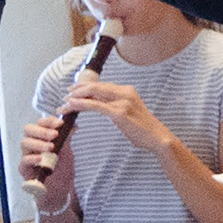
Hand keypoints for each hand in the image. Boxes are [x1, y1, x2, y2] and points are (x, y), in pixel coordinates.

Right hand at [20, 110, 72, 194]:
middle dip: (42, 130)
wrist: (59, 190)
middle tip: (55, 135)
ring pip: (25, 143)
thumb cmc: (61, 170)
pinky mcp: (24, 169)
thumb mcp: (67, 152)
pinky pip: (24, 160)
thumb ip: (66, 139)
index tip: (60, 123)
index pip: (39, 124)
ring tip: (51, 148)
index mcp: (41, 138)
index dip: (48, 121)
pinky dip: (33, 158)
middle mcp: (32, 145)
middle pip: (28, 130)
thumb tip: (73, 125)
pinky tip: (41, 159)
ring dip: (39, 143)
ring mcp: (27, 156)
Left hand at [56, 74, 173, 156]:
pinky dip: (81, 104)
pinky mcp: (119, 113)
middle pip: (95, 86)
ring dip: (75, 97)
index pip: (102, 85)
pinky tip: (71, 106)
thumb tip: (100, 105)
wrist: (158, 138)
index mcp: (127, 90)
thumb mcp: (129, 112)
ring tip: (64, 103)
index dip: (85, 86)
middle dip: (77, 89)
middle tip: (65, 95)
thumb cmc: (143, 129)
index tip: (74, 90)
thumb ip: (115, 106)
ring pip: (92, 94)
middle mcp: (125, 92)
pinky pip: (95, 105)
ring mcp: (122, 101)